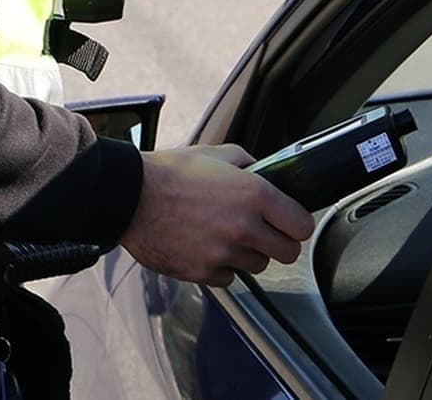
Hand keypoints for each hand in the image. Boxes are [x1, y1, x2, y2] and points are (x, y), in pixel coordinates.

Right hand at [119, 144, 315, 286]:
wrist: (130, 197)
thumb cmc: (169, 173)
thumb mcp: (216, 153)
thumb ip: (248, 163)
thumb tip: (265, 173)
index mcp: (253, 194)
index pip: (302, 225)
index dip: (298, 224)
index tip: (290, 222)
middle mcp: (243, 227)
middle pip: (287, 253)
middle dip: (279, 243)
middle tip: (264, 232)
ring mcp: (223, 253)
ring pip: (258, 266)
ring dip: (248, 254)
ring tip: (227, 235)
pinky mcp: (202, 272)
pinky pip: (228, 278)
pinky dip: (222, 267)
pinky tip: (206, 247)